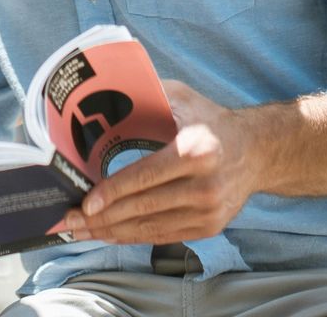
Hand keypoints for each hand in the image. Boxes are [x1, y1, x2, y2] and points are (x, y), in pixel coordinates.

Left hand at [57, 79, 256, 244]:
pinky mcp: (209, 227)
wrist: (257, 152)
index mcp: (197, 150)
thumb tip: (106, 89)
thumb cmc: (211, 121)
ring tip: (82, 231)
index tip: (86, 203)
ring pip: (150, 227)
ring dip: (111, 232)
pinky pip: (163, 235)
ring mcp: (209, 211)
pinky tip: (110, 234)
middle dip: (101, 217)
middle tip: (69, 220)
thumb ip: (148, 92)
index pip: (146, 176)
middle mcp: (205, 185)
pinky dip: (133, 236)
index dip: (113, 192)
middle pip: (143, 207)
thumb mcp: (183, 99)